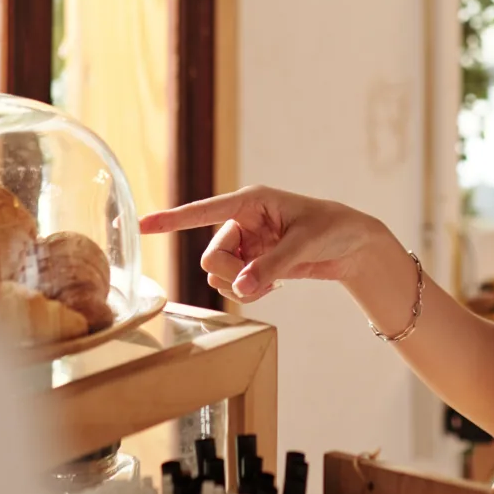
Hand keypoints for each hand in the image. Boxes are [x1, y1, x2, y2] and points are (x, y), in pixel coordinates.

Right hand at [140, 187, 397, 303]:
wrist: (353, 245)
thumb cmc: (332, 229)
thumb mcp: (305, 244)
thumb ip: (272, 266)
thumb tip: (240, 287)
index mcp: (249, 202)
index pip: (202, 211)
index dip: (171, 220)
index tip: (140, 225)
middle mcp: (241, 221)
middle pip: (209, 256)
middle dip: (230, 274)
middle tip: (259, 280)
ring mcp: (245, 244)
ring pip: (217, 274)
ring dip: (239, 286)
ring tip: (271, 284)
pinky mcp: (251, 263)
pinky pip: (232, 285)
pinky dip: (247, 292)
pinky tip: (272, 286)